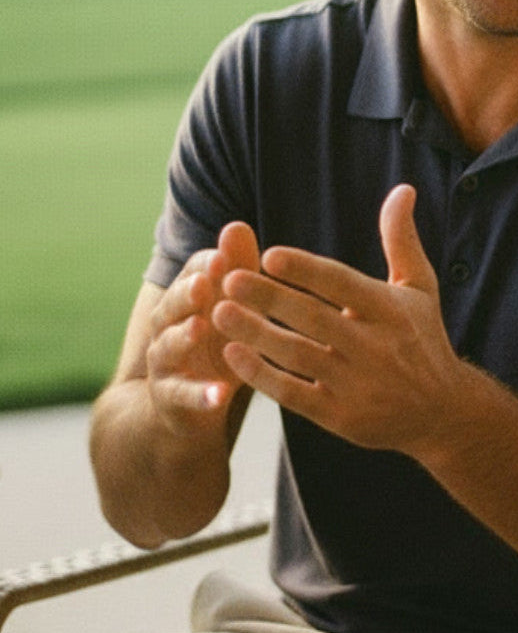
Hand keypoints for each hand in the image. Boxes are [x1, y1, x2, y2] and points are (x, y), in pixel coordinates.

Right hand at [145, 221, 259, 431]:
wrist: (188, 406)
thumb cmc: (220, 346)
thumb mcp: (235, 310)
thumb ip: (237, 271)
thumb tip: (236, 225)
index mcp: (187, 300)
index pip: (192, 275)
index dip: (205, 266)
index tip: (222, 256)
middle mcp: (169, 327)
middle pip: (171, 306)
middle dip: (185, 293)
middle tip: (202, 284)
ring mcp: (165, 363)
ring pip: (168, 346)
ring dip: (183, 336)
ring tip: (200, 327)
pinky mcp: (170, 399)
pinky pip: (183, 396)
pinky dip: (200, 395)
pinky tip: (220, 394)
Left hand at [212, 185, 463, 452]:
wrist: (443, 414)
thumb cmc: (422, 340)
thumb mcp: (419, 288)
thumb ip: (400, 239)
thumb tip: (402, 188)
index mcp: (391, 311)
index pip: (343, 285)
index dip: (306, 270)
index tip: (269, 255)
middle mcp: (375, 347)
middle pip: (314, 318)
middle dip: (269, 298)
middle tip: (229, 279)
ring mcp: (357, 384)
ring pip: (297, 356)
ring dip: (256, 333)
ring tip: (219, 312)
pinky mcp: (341, 417)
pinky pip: (293, 394)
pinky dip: (261, 375)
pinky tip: (232, 354)